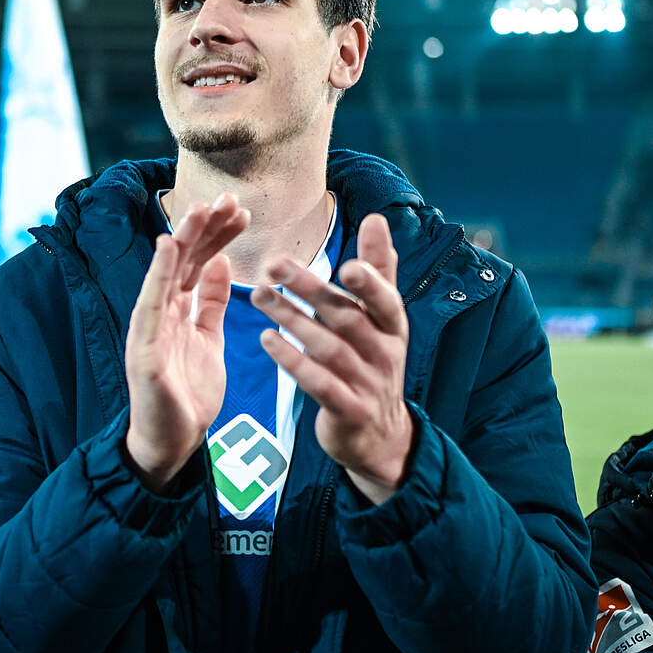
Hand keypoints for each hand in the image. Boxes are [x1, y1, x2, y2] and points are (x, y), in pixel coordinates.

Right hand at [124, 194, 249, 491]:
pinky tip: (168, 246)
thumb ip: (212, 303)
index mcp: (178, 309)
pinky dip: (158, 273)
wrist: (173, 441)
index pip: (198, 261)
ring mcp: (150, 327)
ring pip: (165, 272)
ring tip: (200, 207)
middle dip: (205, 226)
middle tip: (228, 198)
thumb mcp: (209, 339)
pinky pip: (151, 304)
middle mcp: (161, 311)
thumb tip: (220, 263)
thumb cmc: (188, 394)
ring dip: (183, 237)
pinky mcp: (144, 347)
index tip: (242, 211)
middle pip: (183, 258)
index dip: (218, 234)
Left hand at [250, 213, 412, 504]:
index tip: (346, 264)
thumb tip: (376, 218)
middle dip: (311, 290)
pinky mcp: (347, 410)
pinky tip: (267, 338)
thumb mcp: (382, 318)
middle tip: (273, 265)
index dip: (370, 283)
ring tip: (258, 296)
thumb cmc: (373, 361)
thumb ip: (379, 270)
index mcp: (393, 326)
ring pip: (328, 348)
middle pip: (347, 318)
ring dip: (292, 319)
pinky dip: (293, 361)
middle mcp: (385, 353)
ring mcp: (367, 384)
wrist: (378, 434)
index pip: (385, 299)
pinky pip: (318, 383)